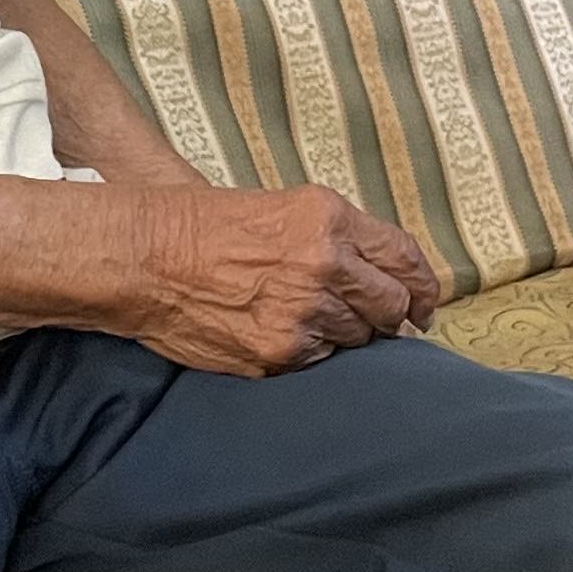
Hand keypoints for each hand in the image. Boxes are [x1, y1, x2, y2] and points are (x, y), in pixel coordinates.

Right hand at [116, 182, 440, 374]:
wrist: (148, 257)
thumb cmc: (207, 227)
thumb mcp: (286, 209)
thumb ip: (340, 239)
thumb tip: (385, 277)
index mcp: (330, 219)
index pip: (405, 258)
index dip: (423, 286)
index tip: (424, 302)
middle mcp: (325, 263)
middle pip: (392, 305)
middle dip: (392, 316)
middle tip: (385, 323)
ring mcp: (304, 311)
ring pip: (358, 338)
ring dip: (347, 335)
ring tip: (310, 319)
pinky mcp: (281, 351)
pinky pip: (321, 362)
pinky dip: (312, 353)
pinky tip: (285, 334)